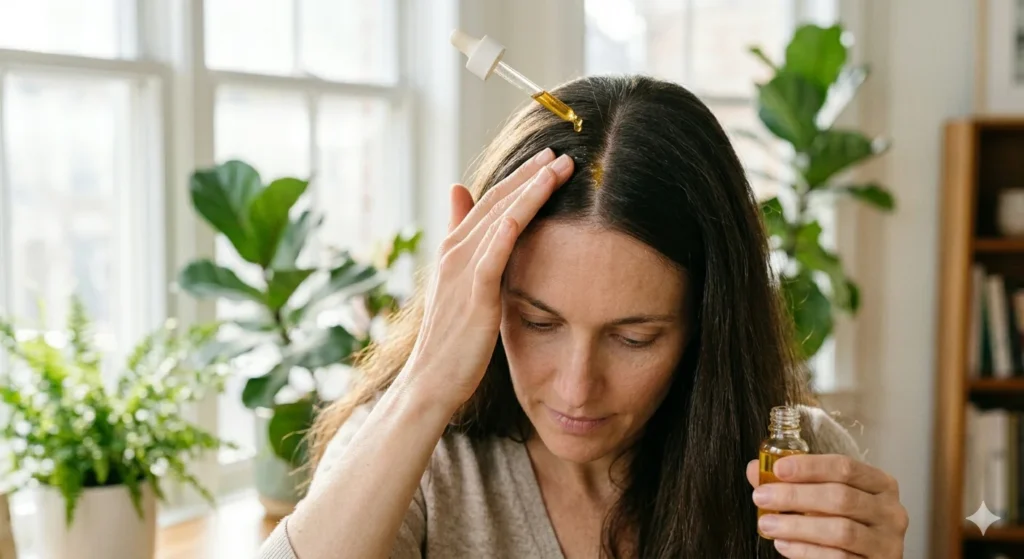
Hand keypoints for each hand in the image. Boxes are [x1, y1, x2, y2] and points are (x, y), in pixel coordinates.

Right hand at [400, 147, 574, 409]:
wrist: (430, 382)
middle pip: (497, 201)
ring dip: (529, 190)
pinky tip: (526, 208)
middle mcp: (455, 252)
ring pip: (499, 218)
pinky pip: (493, 255)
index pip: (490, 202)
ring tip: (558, 168)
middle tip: (560, 152)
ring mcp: (462, 272)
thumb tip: (463, 204)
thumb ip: (464, 249)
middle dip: (529, 174)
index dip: (518, 177)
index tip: (546, 159)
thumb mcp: (456, 291)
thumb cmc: (450, 341)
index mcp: (453, 250)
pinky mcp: (475, 295)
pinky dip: (507, 228)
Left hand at [746, 454, 908, 557]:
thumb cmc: (845, 522)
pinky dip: (806, 551)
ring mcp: (887, 542)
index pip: (845, 467)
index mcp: (880, 484)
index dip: (809, 466)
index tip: (778, 468)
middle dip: (796, 496)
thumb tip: (756, 469)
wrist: (864, 558)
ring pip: (840, 530)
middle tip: (762, 497)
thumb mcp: (824, 498)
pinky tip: (785, 545)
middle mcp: (890, 511)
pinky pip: (839, 558)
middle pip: (841, 497)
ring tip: (768, 524)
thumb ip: (794, 483)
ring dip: (797, 526)